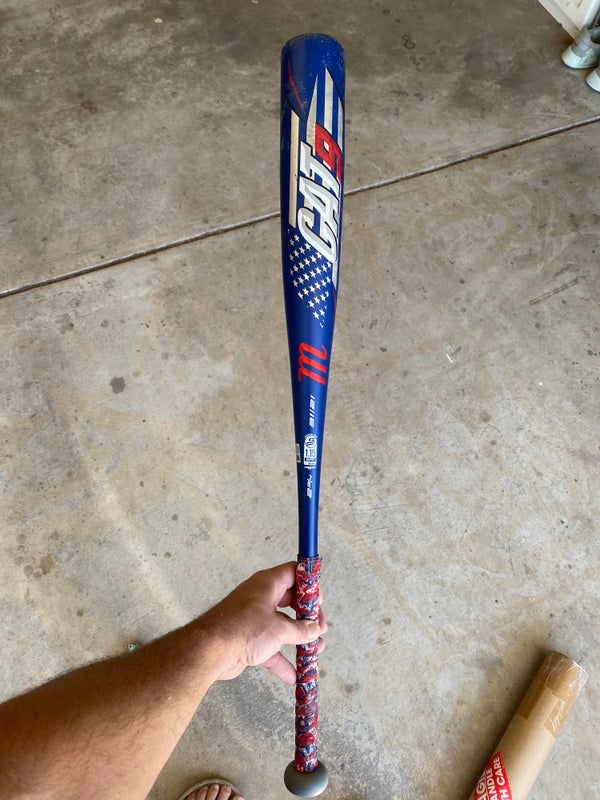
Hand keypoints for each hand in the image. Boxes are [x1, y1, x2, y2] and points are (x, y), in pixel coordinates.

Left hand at [201, 562, 326, 684]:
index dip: (309, 584)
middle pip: (291, 600)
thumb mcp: (280, 629)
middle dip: (307, 615)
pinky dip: (281, 660)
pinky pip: (270, 647)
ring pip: (282, 625)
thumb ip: (301, 630)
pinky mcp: (248, 638)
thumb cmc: (244, 629)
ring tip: (316, 650)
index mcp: (268, 584)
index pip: (294, 573)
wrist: (211, 651)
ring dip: (299, 638)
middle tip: (320, 628)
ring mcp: (254, 618)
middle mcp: (261, 597)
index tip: (318, 601)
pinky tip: (294, 676)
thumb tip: (315, 630)